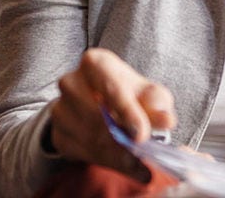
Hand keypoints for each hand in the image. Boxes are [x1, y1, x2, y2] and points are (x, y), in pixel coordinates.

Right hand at [48, 47, 177, 181]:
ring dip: (114, 152)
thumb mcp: (149, 94)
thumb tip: (167, 120)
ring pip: (88, 137)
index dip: (127, 111)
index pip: (110, 86)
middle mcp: (71, 82)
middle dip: (121, 137)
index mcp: (95, 63)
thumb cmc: (130, 94)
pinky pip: (81, 152)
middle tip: (141, 152)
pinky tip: (120, 161)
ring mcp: (60, 109)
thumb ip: (159, 105)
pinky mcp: (57, 134)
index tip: (141, 134)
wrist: (102, 106)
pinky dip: (104, 161)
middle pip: (96, 115)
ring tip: (134, 157)